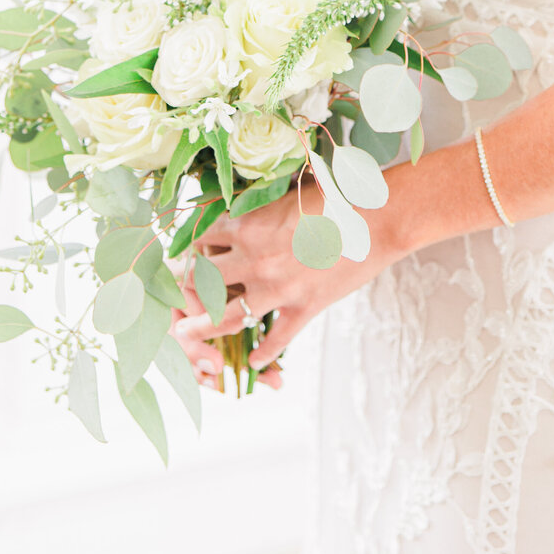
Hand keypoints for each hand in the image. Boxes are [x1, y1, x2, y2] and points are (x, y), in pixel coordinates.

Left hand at [169, 186, 403, 387]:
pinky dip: (262, 353)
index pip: (202, 242)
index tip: (185, 255)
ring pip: (228, 317)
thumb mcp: (288, 193)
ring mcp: (278, 290)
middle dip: (187, 288)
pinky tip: (253, 360)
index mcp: (248, 227)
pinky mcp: (303, 309)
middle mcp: (255, 261)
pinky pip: (275, 340)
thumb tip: (240, 209)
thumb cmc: (335, 197)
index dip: (190, 248)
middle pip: (204, 281)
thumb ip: (260, 207)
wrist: (378, 218)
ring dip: (203, 327)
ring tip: (184, 336)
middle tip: (175, 295)